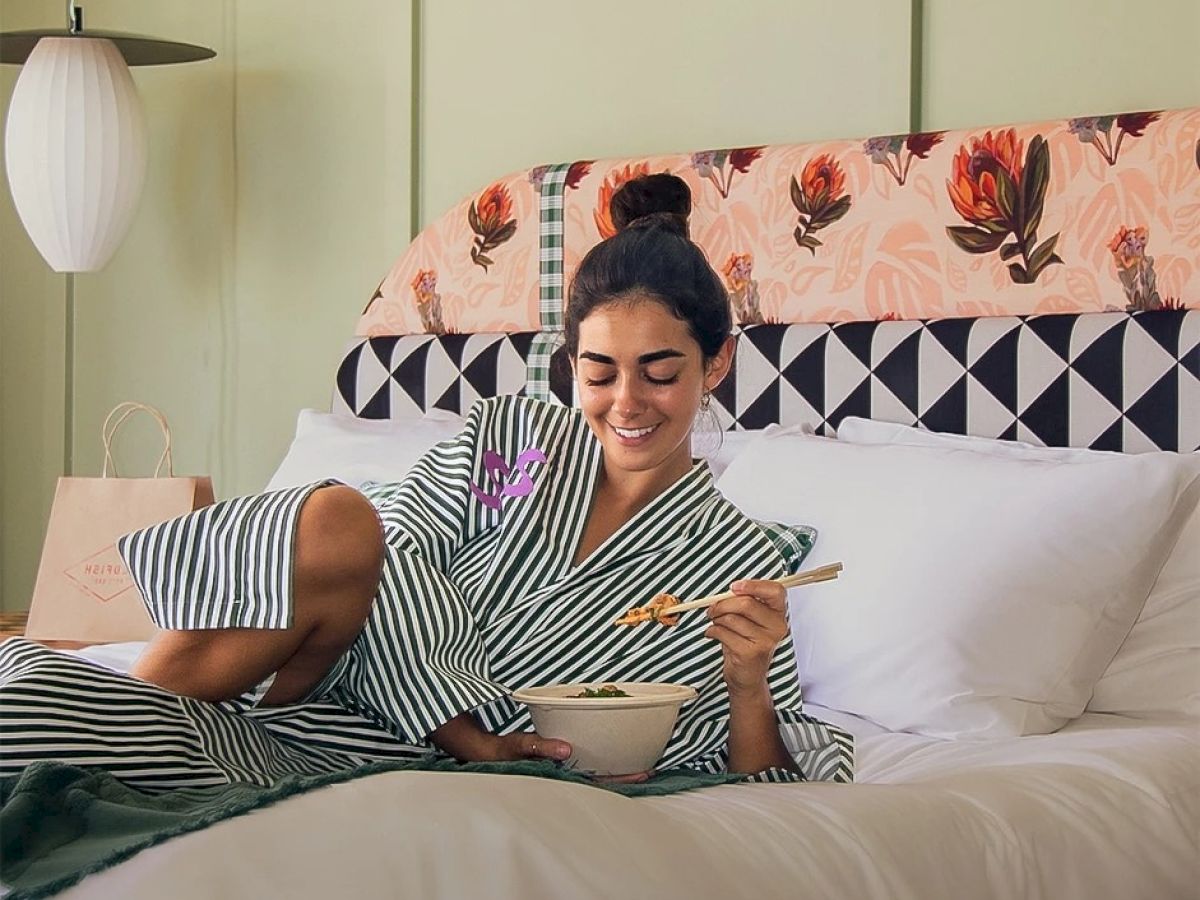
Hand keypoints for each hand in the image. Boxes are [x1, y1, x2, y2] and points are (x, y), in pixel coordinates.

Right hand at [492, 733, 650, 782]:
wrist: (488, 754)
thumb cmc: (504, 752)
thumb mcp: (519, 746)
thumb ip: (541, 747)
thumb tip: (566, 749)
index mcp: (560, 776)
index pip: (598, 781)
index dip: (621, 778)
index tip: (642, 774)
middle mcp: (566, 775)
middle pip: (602, 779)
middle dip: (625, 774)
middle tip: (650, 768)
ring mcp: (564, 770)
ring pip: (596, 771)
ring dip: (616, 767)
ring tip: (639, 760)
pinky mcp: (560, 761)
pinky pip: (586, 762)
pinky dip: (601, 758)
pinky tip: (611, 751)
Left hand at [705, 578, 789, 696]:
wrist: (748, 676)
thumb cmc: (747, 643)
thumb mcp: (750, 620)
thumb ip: (744, 602)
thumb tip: (726, 591)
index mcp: (779, 613)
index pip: (775, 590)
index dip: (753, 585)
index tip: (734, 587)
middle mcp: (777, 626)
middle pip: (746, 603)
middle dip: (722, 604)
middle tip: (712, 609)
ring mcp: (766, 640)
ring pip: (731, 618)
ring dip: (716, 620)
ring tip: (715, 624)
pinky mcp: (751, 652)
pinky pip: (724, 633)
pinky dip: (712, 631)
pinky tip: (713, 634)